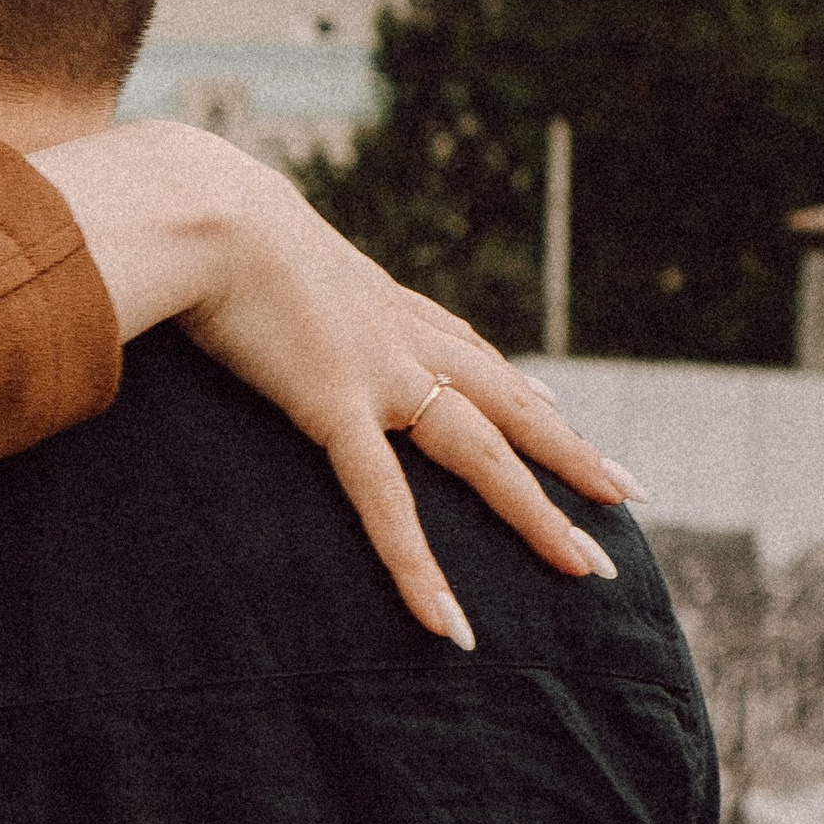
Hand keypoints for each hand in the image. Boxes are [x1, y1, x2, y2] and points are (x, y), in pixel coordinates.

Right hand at [31, 124, 635, 646]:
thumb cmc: (197, 211)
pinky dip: (418, 566)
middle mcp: (394, 334)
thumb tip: (204, 257)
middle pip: (504, 401)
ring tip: (591, 564)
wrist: (199, 200)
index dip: (514, 383)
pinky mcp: (336, 404)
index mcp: (371, 297)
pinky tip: (447, 622)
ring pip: (482, 453)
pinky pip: (387, 502)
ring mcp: (377, 370)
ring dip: (540, 511)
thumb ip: (243, 261)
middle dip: (568, 451)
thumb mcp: (239, 235)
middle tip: (626, 492)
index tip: (555, 405)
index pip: (463, 348)